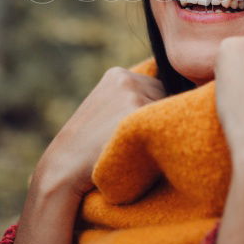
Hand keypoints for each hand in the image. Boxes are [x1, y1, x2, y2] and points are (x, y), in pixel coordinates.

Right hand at [37, 67, 165, 195]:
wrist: (65, 168)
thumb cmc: (91, 146)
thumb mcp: (108, 110)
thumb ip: (133, 99)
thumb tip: (178, 97)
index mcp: (118, 74)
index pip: (160, 88)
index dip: (154, 114)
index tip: (133, 132)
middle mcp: (126, 78)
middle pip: (167, 97)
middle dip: (158, 120)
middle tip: (132, 142)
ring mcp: (131, 93)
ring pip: (169, 113)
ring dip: (161, 131)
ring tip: (133, 148)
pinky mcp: (136, 112)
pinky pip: (165, 128)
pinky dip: (158, 142)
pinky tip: (136, 153)